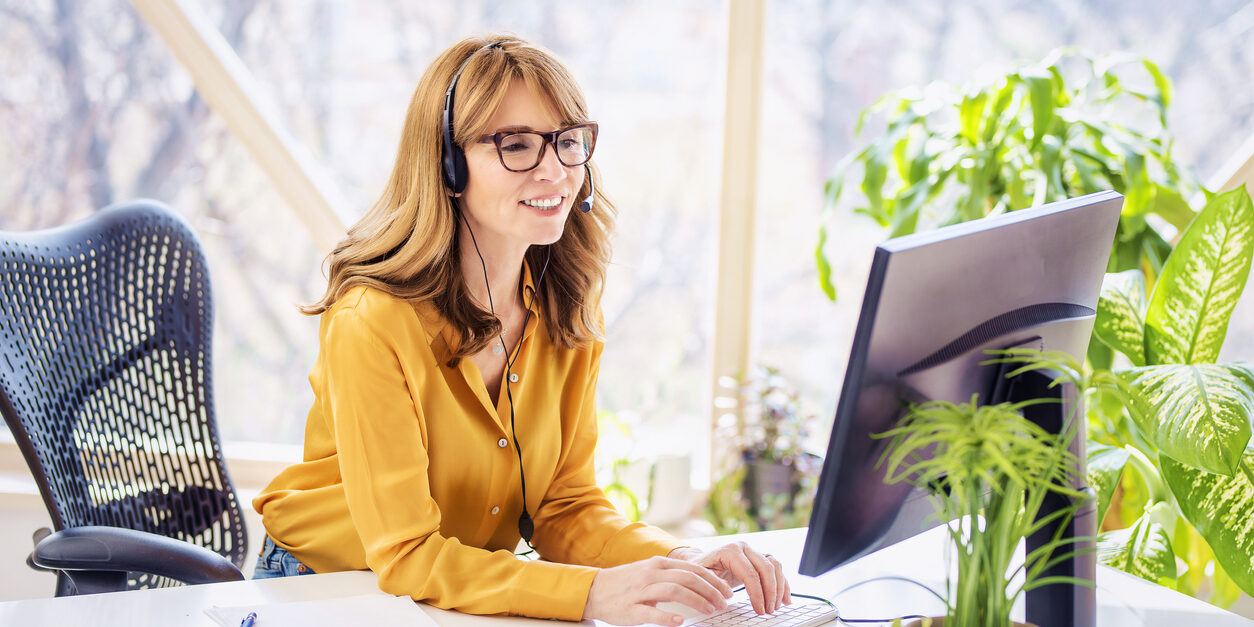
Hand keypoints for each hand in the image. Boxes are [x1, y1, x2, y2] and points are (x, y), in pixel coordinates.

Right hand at [583, 555, 733, 625]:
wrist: (593, 590)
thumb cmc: (625, 583)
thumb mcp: (648, 571)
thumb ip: (671, 574)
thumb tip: (700, 581)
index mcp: (657, 564)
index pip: (692, 568)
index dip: (713, 579)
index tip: (726, 590)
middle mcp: (651, 574)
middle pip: (687, 578)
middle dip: (710, 590)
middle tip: (723, 602)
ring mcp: (640, 591)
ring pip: (674, 591)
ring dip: (696, 601)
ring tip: (709, 610)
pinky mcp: (631, 609)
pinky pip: (651, 612)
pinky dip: (667, 616)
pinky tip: (680, 621)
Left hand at [668, 543, 790, 614]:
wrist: (700, 561)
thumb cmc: (699, 570)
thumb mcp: (700, 576)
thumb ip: (711, 582)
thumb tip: (725, 594)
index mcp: (730, 550)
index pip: (750, 573)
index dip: (757, 593)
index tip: (759, 609)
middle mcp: (744, 548)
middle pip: (767, 568)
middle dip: (770, 592)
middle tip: (768, 610)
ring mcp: (753, 552)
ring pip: (775, 566)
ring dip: (779, 588)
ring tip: (775, 606)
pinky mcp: (759, 558)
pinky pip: (777, 568)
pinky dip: (783, 584)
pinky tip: (785, 599)